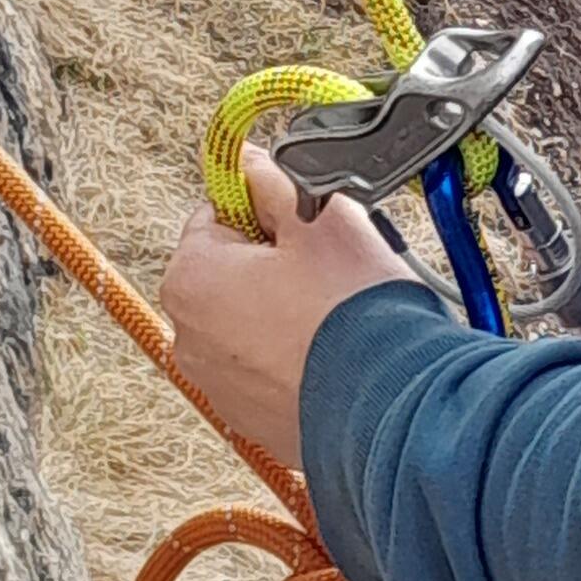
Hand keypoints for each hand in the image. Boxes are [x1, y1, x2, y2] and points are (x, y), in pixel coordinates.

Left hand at [161, 142, 428, 474]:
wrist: (390, 403)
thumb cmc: (350, 309)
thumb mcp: (318, 215)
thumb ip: (272, 179)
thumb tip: (245, 161)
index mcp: (190, 279)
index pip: (217, 214)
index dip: (266, 209)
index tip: (303, 221)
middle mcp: (189, 338)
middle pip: (231, 271)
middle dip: (276, 262)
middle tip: (329, 266)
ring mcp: (219, 385)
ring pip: (253, 321)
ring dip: (288, 310)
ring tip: (338, 312)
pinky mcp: (253, 419)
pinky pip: (270, 368)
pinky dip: (297, 356)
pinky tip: (337, 352)